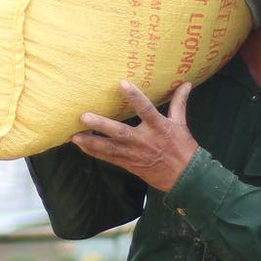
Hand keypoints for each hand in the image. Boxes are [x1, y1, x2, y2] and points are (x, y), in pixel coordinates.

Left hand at [70, 81, 198, 192]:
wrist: (184, 178)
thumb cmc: (183, 148)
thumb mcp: (181, 124)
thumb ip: (179, 102)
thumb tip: (186, 83)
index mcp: (158, 127)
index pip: (145, 109)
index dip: (134, 96)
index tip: (122, 83)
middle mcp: (144, 140)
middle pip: (120, 132)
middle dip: (101, 125)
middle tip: (84, 117)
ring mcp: (134, 154)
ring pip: (109, 147)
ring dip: (91, 142)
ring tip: (74, 136)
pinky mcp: (128, 164)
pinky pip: (108, 158)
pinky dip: (94, 152)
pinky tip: (81, 146)